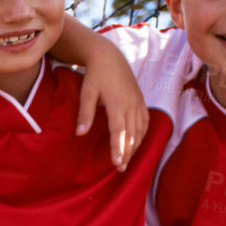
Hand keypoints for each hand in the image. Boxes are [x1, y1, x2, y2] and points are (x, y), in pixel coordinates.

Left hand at [77, 49, 148, 170]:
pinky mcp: (140, 100)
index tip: (117, 163)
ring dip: (135, 146)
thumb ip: (85, 113)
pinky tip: (136, 143)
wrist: (110, 57)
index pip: (119, 130)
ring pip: (140, 129)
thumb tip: (80, 133)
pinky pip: (145, 121)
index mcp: (118, 102)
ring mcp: (138, 102)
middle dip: (127, 152)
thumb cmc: (96, 75)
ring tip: (127, 161)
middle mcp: (131, 104)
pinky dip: (142, 134)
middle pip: (132, 133)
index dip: (119, 148)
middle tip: (120, 169)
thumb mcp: (87, 92)